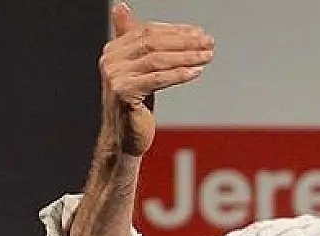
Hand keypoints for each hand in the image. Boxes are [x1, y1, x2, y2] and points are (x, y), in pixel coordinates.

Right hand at [97, 3, 213, 155]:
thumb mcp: (138, 69)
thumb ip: (135, 40)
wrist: (125, 138)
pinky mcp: (123, 93)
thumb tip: (122, 5)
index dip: (176, 31)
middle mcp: (110, 60)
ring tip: (207, 56)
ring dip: (187, 56)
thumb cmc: (136, 104)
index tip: (200, 33)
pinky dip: (178, 74)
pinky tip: (196, 72)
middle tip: (209, 43)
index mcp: (114, 49)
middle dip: (185, 42)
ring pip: (157, 59)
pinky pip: (157, 79)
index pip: (149, 32)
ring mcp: (114, 77)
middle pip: (153, 43)